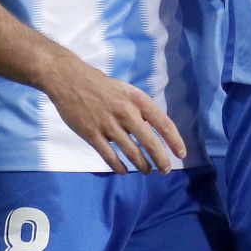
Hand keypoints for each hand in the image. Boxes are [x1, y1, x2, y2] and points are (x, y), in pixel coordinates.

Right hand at [39, 51, 184, 173]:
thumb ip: (139, 109)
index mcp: (137, 100)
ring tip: (147, 171)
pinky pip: (110, 156)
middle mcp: (126, 112)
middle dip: (161, 160)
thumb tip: (152, 130)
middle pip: (150, 143)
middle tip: (165, 170)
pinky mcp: (92, 134)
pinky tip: (123, 171)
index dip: (175, 141)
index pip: (164, 123)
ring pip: (132, 153)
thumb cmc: (100, 85)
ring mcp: (108, 124)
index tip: (181, 154)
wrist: (69, 79)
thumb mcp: (126, 90)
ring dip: (142, 166)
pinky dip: (119, 167)